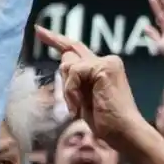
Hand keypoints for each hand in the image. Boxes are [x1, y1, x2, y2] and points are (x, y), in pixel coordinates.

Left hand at [35, 27, 141, 146]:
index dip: (56, 39)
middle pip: (69, 55)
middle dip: (65, 78)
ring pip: (68, 64)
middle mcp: (107, 60)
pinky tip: (79, 107)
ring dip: (69, 90)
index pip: (76, 48)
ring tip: (81, 108)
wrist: (124, 132)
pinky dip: (72, 91)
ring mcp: (107, 61)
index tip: (39, 30)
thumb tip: (64, 62)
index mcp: (104, 66)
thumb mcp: (84, 97)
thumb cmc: (106, 122)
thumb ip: (76, 79)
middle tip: (77, 103)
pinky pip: (74, 73)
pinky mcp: (104, 67)